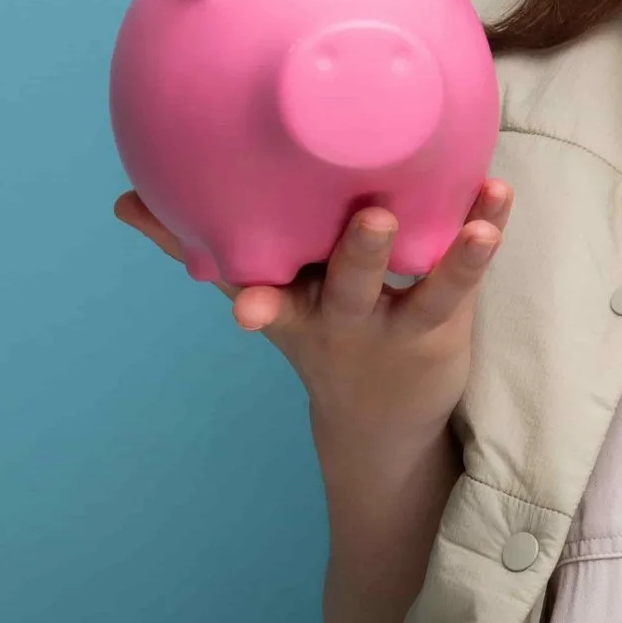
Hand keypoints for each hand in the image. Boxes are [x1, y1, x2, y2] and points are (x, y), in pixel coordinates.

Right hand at [112, 182, 511, 445]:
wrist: (375, 426)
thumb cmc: (310, 327)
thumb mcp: (255, 293)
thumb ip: (194, 246)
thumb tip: (124, 199)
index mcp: (290, 308)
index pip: (259, 294)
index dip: (247, 296)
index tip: (236, 299)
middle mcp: (343, 319)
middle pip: (349, 287)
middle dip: (358, 254)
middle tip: (370, 216)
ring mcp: (397, 326)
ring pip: (422, 291)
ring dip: (455, 259)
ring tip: (476, 226)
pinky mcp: (443, 325)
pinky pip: (466, 278)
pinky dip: (483, 236)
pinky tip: (498, 196)